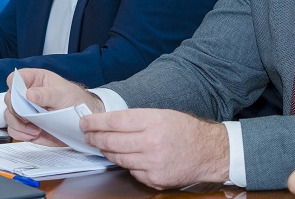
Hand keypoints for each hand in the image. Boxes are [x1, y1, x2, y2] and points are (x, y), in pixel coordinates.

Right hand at [3, 68, 101, 145]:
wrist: (81, 120)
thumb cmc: (75, 100)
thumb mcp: (63, 95)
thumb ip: (46, 94)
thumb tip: (29, 94)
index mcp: (36, 80)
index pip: (15, 78)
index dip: (14, 86)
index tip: (23, 97)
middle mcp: (27, 95)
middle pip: (9, 99)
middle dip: (17, 110)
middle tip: (30, 116)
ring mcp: (25, 111)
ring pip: (8, 116)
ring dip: (19, 124)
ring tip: (36, 128)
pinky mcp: (25, 126)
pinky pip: (14, 130)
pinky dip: (21, 134)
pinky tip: (35, 133)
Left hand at [80, 108, 228, 188]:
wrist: (208, 152)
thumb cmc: (187, 131)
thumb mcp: (163, 115)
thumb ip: (138, 119)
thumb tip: (110, 123)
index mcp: (154, 121)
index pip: (115, 121)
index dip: (96, 122)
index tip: (85, 122)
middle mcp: (151, 142)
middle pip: (111, 141)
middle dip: (95, 138)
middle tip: (88, 134)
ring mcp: (152, 163)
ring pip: (118, 158)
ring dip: (108, 151)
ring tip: (104, 145)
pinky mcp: (154, 179)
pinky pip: (131, 171)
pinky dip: (127, 164)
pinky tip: (129, 157)